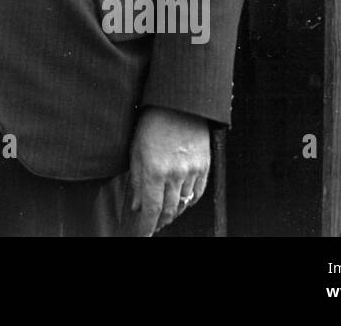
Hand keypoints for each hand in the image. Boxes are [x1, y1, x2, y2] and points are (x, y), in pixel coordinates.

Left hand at [127, 106, 209, 235]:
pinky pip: (197, 193)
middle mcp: (174, 174)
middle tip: (153, 225)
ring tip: (165, 214)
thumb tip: (138, 206)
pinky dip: (188, 201)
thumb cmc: (152, 123)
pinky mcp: (204, 166)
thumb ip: (137, 181)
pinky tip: (181, 201)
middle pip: (168, 210)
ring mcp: (192, 171)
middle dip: (159, 221)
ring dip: (173, 212)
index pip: (151, 209)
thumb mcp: (136, 150)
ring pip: (183, 204)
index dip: (146, 226)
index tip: (142, 234)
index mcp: (154, 170)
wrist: (179, 104)